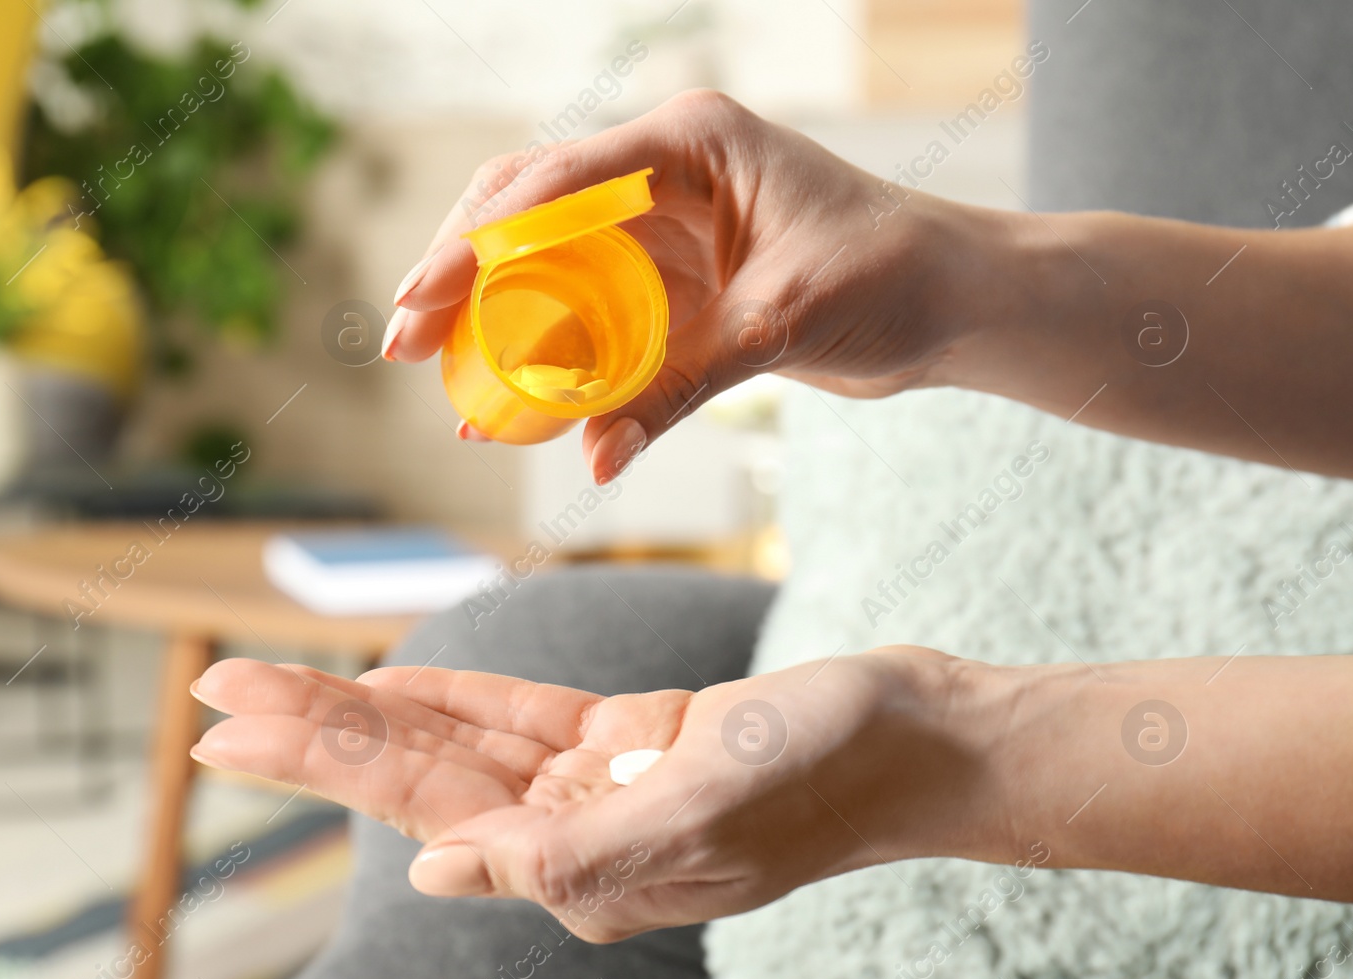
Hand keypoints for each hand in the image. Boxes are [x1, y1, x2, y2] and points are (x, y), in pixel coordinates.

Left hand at [187, 648, 1002, 940]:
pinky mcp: (636, 740)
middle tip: (211, 693)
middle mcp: (578, 836)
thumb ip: (571, 853)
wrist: (926, 738)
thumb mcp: (703, 811)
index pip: (419, 807)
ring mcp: (605, 787)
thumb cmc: (832, 772)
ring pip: (458, 743)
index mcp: (583, 869)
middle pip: (416, 777)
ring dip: (366, 709)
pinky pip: (524, 718)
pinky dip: (460, 695)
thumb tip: (438, 875)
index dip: (318, 758)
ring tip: (273, 681)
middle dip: (312, 732)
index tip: (226, 724)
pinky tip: (395, 680)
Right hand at [384, 89, 991, 481]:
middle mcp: (664, 174)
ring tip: (436, 378)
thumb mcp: (781, 325)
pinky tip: (507, 404)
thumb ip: (683, 387)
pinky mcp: (672, 280)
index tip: (422, 298)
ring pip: (547, 261)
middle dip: (458, 273)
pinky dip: (547, 353)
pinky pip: (588, 312)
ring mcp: (663, 227)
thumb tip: (594, 459)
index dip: (476, 242)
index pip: (555, 183)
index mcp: (689, 144)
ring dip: (490, 316)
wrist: (952, 303)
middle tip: (400, 340)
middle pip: (527, 210)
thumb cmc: (892, 278)